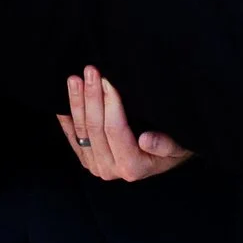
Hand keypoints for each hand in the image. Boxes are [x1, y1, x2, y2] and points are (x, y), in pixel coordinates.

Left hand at [56, 67, 193, 181]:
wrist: (166, 157)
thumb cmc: (176, 145)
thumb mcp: (180, 146)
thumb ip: (165, 145)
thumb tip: (146, 140)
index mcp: (132, 167)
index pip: (115, 130)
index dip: (110, 104)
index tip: (108, 80)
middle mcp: (110, 170)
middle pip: (95, 129)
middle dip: (92, 97)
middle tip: (91, 71)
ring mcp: (96, 166)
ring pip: (80, 130)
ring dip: (77, 102)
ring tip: (75, 78)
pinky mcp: (87, 160)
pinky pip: (71, 137)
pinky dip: (66, 118)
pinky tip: (62, 100)